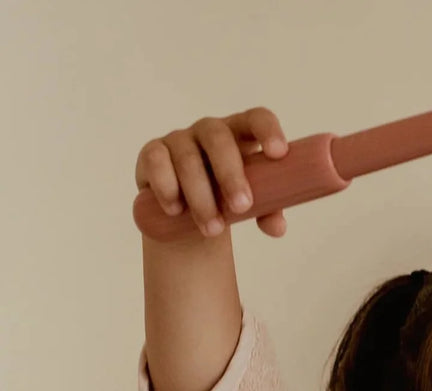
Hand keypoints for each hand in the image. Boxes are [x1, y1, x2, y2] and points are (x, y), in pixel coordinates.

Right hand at [134, 107, 289, 240]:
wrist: (186, 215)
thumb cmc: (226, 199)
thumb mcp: (252, 206)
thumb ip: (268, 211)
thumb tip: (277, 226)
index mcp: (241, 136)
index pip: (256, 119)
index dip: (267, 130)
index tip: (278, 153)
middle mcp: (210, 132)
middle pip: (219, 139)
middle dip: (231, 174)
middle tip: (241, 207)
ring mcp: (179, 139)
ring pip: (188, 159)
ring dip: (201, 197)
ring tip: (213, 229)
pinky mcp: (153, 153)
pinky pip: (156, 162)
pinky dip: (167, 187)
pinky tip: (176, 210)